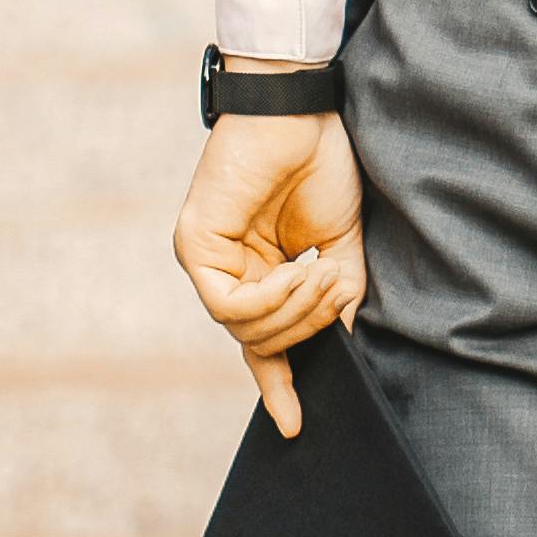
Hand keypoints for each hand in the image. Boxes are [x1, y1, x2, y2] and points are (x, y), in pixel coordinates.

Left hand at [171, 113, 369, 437]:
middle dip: (308, 328)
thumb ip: (339, 295)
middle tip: (339, 292)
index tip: (294, 425)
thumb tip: (343, 339)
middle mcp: (226, 272)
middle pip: (260, 343)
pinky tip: (298, 270)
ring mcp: (206, 261)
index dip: (279, 385)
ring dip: (296, 311)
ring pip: (245, 331)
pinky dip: (272, 298)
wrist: (303, 111)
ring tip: (325, 274)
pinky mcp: (193, 247)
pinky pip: (230, 307)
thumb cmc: (321, 164)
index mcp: (258, 272)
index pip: (260, 344)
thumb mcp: (341, 243)